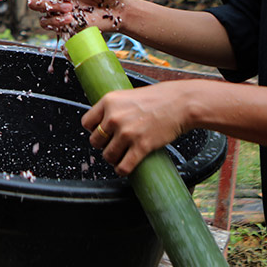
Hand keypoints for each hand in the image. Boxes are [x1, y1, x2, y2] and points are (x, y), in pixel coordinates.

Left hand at [80, 80, 194, 174]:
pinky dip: (122, 170)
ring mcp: (127, 132)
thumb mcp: (127, 96)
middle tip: (114, 144)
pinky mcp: (141, 146)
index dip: (94, 130)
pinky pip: (124, 166)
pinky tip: (125, 168)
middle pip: (95, 141)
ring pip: (108, 155)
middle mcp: (114, 117)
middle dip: (104, 145)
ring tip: (121, 156)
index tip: (102, 132)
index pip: (86, 123)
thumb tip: (102, 124)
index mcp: (108, 102)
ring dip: (113, 159)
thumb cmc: (156, 98)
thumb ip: (114, 108)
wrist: (180, 103)